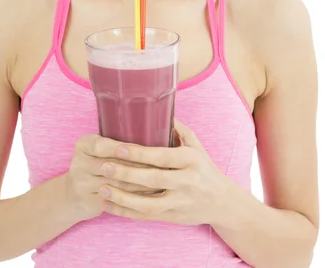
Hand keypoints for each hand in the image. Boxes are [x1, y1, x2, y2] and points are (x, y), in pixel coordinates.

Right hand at [65, 133, 161, 221]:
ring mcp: (82, 185)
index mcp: (83, 145)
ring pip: (118, 185)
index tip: (144, 149)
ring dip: (142, 184)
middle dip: (140, 167)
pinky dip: (135, 198)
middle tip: (164, 166)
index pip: (103, 146)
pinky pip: (116, 201)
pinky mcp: (88, 203)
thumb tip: (155, 133)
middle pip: (113, 166)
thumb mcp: (99, 148)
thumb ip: (118, 141)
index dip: (122, 149)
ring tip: (163, 181)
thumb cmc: (97, 164)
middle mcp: (79, 164)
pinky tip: (151, 197)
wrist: (73, 195)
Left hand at [96, 119, 227, 224]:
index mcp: (190, 160)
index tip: (118, 148)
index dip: (139, 153)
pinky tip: (109, 206)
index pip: (162, 156)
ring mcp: (179, 202)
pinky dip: (126, 213)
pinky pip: (147, 217)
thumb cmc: (203, 167)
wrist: (222, 201)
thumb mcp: (195, 144)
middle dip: (126, 174)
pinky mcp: (173, 217)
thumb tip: (156, 108)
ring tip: (103, 189)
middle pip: (153, 179)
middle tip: (104, 166)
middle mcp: (186, 181)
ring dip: (123, 198)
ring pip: (149, 204)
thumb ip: (177, 128)